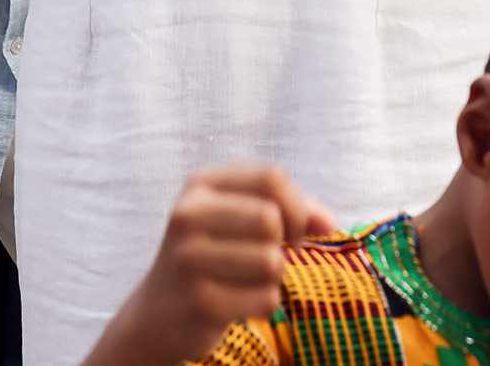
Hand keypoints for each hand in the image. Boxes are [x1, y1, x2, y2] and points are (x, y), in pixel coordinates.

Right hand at [109, 167, 334, 365]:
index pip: (271, 177)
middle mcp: (188, 215)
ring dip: (274, 277)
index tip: (292, 230)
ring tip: (249, 278)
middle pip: (270, 218)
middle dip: (285, 243)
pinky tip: (239, 302)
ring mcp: (189, 259)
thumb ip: (288, 209)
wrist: (159, 312)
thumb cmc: (213, 255)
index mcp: (199, 185)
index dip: (296, 205)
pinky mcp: (200, 302)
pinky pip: (266, 300)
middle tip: (273, 256)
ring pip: (271, 261)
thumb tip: (329, 224)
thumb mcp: (237, 217)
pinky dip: (264, 304)